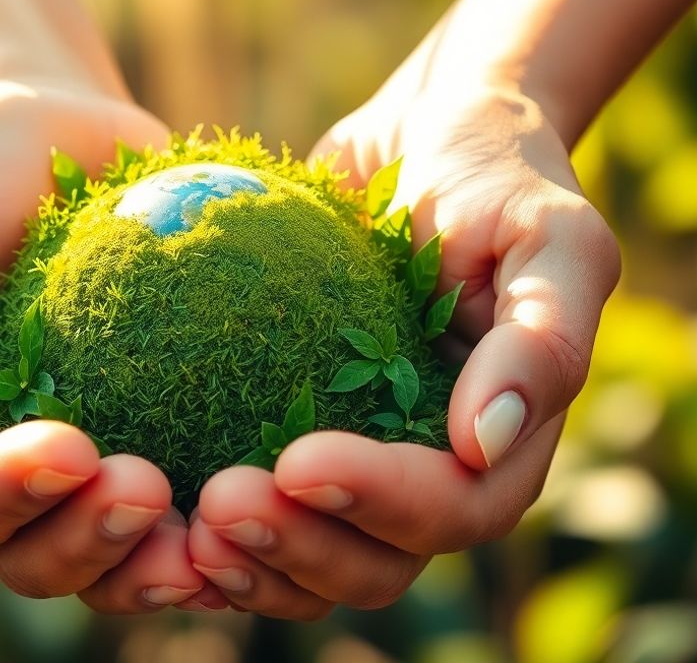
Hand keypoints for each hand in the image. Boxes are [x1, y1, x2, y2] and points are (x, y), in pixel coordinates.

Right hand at [0, 72, 220, 611]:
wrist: (55, 124)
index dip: (7, 497)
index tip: (72, 447)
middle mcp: (11, 468)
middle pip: (32, 557)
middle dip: (84, 544)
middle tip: (149, 489)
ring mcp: (91, 465)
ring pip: (111, 562)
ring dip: (153, 565)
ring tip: (211, 533)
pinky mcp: (170, 439)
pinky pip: (192, 513)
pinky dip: (221, 534)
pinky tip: (269, 506)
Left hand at [187, 87, 619, 617]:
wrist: (427, 134)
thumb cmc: (499, 176)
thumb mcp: (547, 236)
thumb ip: (541, 340)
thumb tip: (484, 443)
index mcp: (502, 445)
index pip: (452, 508)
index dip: (379, 502)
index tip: (298, 460)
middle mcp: (431, 472)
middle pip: (374, 562)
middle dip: (300, 548)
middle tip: (217, 504)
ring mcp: (360, 462)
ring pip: (309, 558)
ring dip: (250, 561)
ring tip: (180, 526)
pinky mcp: (292, 436)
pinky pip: (255, 509)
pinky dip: (207, 526)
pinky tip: (149, 498)